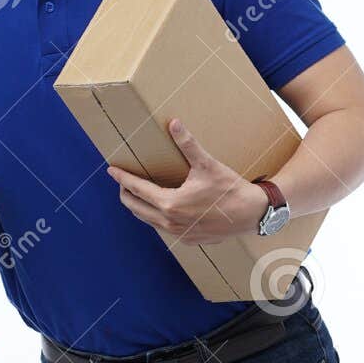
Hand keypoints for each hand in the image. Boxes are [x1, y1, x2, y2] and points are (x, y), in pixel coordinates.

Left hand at [105, 118, 267, 242]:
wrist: (251, 214)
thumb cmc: (230, 189)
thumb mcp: (207, 165)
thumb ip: (188, 144)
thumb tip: (174, 123)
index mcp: (170, 203)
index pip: (137, 189)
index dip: (123, 178)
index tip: (112, 170)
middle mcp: (169, 222)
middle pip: (136, 208)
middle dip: (126, 194)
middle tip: (123, 182)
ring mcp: (178, 234)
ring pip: (148, 220)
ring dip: (140, 207)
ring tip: (137, 194)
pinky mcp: (187, 239)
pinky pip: (164, 228)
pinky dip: (156, 217)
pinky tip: (161, 208)